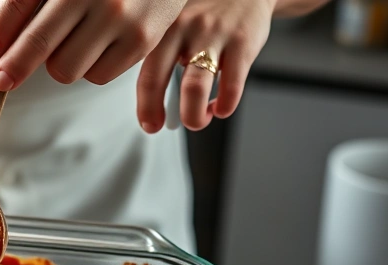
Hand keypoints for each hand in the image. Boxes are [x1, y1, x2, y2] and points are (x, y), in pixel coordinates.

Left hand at [0, 0, 185, 89]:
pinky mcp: (141, 42)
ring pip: (64, 68)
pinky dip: (88, 68)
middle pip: (40, 41)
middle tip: (2, 79)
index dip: (1, 26)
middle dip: (15, 64)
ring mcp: (120, 17)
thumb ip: (17, 1)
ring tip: (66, 44)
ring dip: (56, 64)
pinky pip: (96, 76)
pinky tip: (95, 46)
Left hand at [137, 0, 275, 131]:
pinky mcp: (243, 42)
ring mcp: (214, 36)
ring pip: (195, 88)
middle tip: (158, 127)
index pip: (145, 73)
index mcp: (166, 29)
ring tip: (196, 121)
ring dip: (193, 115)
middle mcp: (185, 29)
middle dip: (154, 111)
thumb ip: (163, 56)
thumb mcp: (178, 24)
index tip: (147, 123)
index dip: (144, 105)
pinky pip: (231, 86)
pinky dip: (225, 106)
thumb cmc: (209, 15)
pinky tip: (221, 108)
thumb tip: (151, 102)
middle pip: (159, 79)